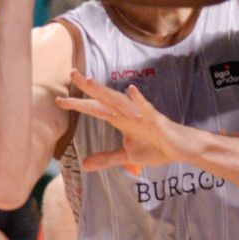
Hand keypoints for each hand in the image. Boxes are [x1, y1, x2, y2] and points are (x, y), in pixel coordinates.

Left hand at [55, 71, 180, 171]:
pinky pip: (146, 108)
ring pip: (120, 100)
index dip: (78, 105)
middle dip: (88, 88)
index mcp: (120, 119)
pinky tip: (131, 90)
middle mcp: (128, 113)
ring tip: (90, 81)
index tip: (58, 101)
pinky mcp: (155, 120)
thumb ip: (106, 158)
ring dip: (105, 91)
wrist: (180, 149)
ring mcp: (141, 115)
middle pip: (104, 98)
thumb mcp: (126, 156)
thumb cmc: (155, 147)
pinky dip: (138, 100)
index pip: (95, 109)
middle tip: (72, 73)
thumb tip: (84, 165)